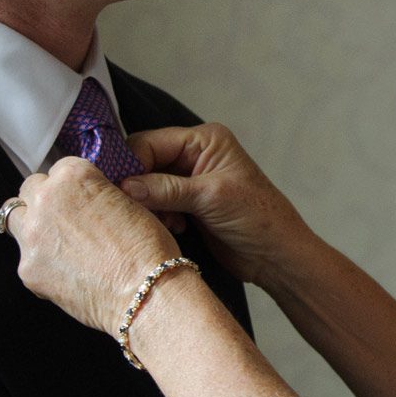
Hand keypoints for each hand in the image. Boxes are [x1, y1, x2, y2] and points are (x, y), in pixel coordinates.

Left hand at [8, 157, 181, 334]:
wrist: (146, 292)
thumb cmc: (147, 250)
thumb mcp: (128, 202)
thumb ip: (95, 194)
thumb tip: (85, 202)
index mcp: (73, 176)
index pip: (59, 168)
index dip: (71, 185)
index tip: (78, 197)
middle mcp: (46, 200)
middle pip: (30, 189)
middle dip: (45, 200)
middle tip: (66, 218)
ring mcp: (31, 236)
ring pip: (17, 220)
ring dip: (33, 226)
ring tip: (59, 244)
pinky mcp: (28, 269)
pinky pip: (27, 258)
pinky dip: (42, 262)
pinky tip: (67, 271)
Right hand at [119, 124, 310, 287]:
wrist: (276, 256)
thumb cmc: (257, 218)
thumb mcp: (210, 198)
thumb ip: (166, 188)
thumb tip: (124, 184)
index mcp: (204, 140)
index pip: (150, 142)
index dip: (131, 163)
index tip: (119, 189)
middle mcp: (195, 154)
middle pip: (145, 162)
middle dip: (137, 186)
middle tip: (136, 210)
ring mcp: (190, 180)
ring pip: (147, 185)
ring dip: (148, 204)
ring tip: (165, 222)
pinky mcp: (187, 204)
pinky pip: (156, 204)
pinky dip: (157, 215)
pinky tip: (173, 227)